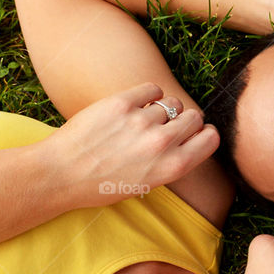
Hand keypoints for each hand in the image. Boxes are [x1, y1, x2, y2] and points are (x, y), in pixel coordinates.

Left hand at [41, 83, 218, 207]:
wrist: (63, 173)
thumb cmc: (103, 184)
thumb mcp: (147, 183)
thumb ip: (171, 161)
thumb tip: (188, 138)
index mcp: (172, 167)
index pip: (211, 139)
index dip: (202, 134)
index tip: (192, 135)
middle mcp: (162, 144)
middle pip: (194, 117)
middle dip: (184, 120)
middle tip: (166, 127)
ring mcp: (142, 121)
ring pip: (171, 103)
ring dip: (162, 109)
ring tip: (143, 120)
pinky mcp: (122, 103)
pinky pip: (152, 89)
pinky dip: (148, 94)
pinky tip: (135, 105)